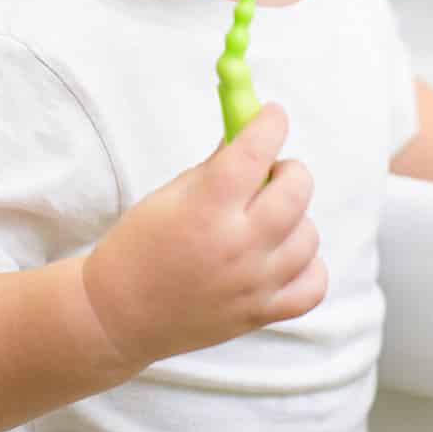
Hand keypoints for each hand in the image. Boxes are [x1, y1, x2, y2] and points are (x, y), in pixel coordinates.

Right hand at [81, 103, 325, 369]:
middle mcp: (237, 245)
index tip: (273, 115)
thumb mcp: (169, 195)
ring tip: (267, 219)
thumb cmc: (138, 248)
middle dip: (288, 170)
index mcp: (206, 208)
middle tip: (269, 173)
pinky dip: (307, 266)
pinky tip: (282, 256)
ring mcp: (254, 283)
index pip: (256, 151)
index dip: (270, 124)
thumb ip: (215, 165)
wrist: (118, 316)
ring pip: (309, 234)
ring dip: (294, 218)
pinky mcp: (262, 314)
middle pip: (297, 190)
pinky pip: (314, 285)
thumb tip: (248, 133)